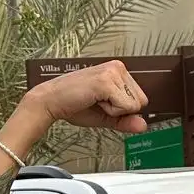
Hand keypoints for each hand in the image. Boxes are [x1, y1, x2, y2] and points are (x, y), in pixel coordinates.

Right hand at [23, 60, 148, 132]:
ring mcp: (113, 72)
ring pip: (134, 105)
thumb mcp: (106, 115)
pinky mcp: (107, 81)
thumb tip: (144, 126)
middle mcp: (118, 67)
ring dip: (114, 110)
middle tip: (98, 102)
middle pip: (141, 102)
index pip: (141, 99)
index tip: (103, 103)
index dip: (123, 109)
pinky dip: (110, 110)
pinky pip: (124, 107)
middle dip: (120, 110)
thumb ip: (125, 120)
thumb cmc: (75, 106)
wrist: (50, 102)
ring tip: (95, 100)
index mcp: (119, 71)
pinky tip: (93, 100)